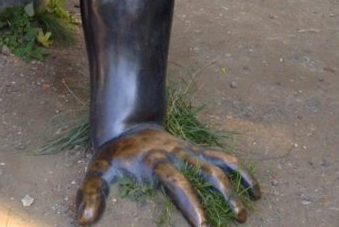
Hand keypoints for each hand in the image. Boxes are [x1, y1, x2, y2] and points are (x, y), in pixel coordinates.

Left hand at [75, 125, 260, 225]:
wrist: (126, 122)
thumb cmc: (112, 154)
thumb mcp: (97, 170)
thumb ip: (91, 194)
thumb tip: (84, 222)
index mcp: (154, 160)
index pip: (175, 181)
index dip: (189, 202)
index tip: (204, 226)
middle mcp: (176, 153)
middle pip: (204, 171)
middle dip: (223, 195)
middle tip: (238, 220)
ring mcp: (188, 150)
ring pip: (217, 163)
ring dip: (235, 184)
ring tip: (246, 212)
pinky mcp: (196, 151)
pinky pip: (222, 157)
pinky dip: (239, 170)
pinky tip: (254, 189)